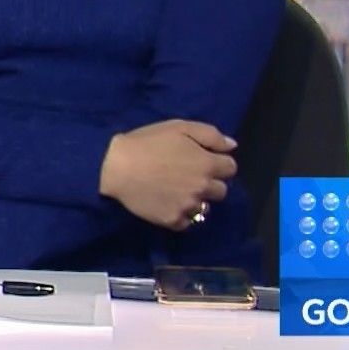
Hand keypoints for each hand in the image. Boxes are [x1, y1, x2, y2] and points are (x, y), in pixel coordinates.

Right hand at [99, 119, 236, 230]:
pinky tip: (167, 202)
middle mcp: (203, 188)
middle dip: (209, 182)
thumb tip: (232, 146)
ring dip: (196, 199)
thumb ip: (210, 135)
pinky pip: (187, 222)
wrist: (116, 167)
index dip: (218, 162)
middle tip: (189, 175)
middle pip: (221, 190)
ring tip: (176, 190)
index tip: (202, 159)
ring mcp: (189, 206)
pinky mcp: (173, 220)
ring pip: (205, 207)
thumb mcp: (179, 127)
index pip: (230, 168)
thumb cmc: (147, 142)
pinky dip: (180, 214)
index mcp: (207, 164)